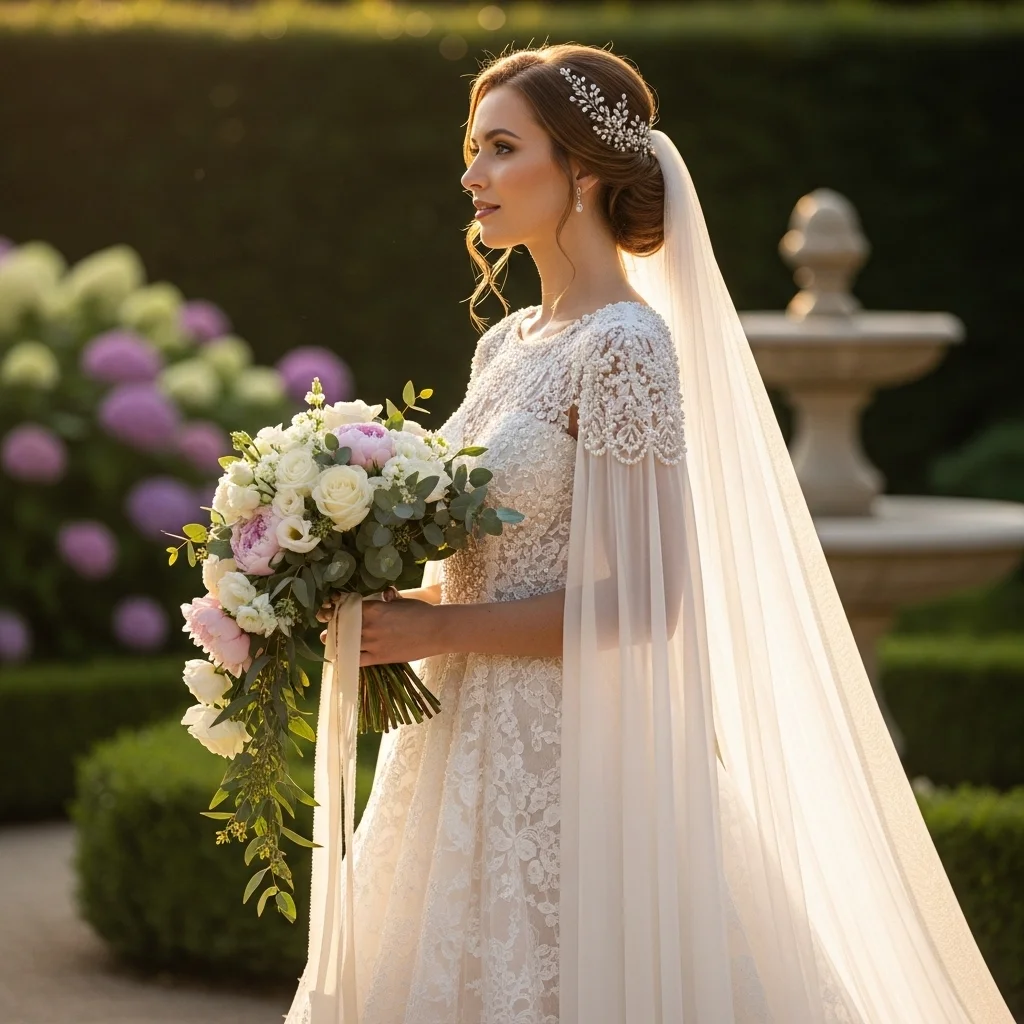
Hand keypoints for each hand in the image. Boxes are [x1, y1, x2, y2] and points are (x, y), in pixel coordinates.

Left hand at [318, 588, 444, 665]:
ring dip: (336, 643)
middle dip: (333, 628)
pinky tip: (341, 658)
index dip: (338, 611)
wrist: (436, 631)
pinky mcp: (379, 657)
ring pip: (346, 643)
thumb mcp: (403, 601)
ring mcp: (373, 643)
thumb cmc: (421, 613)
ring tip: (329, 642)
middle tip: (326, 629)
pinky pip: (357, 660)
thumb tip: (387, 592)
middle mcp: (370, 625)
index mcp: (374, 608)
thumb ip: (390, 598)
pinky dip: (347, 659)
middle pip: (343, 627)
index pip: (348, 609)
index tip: (333, 612)